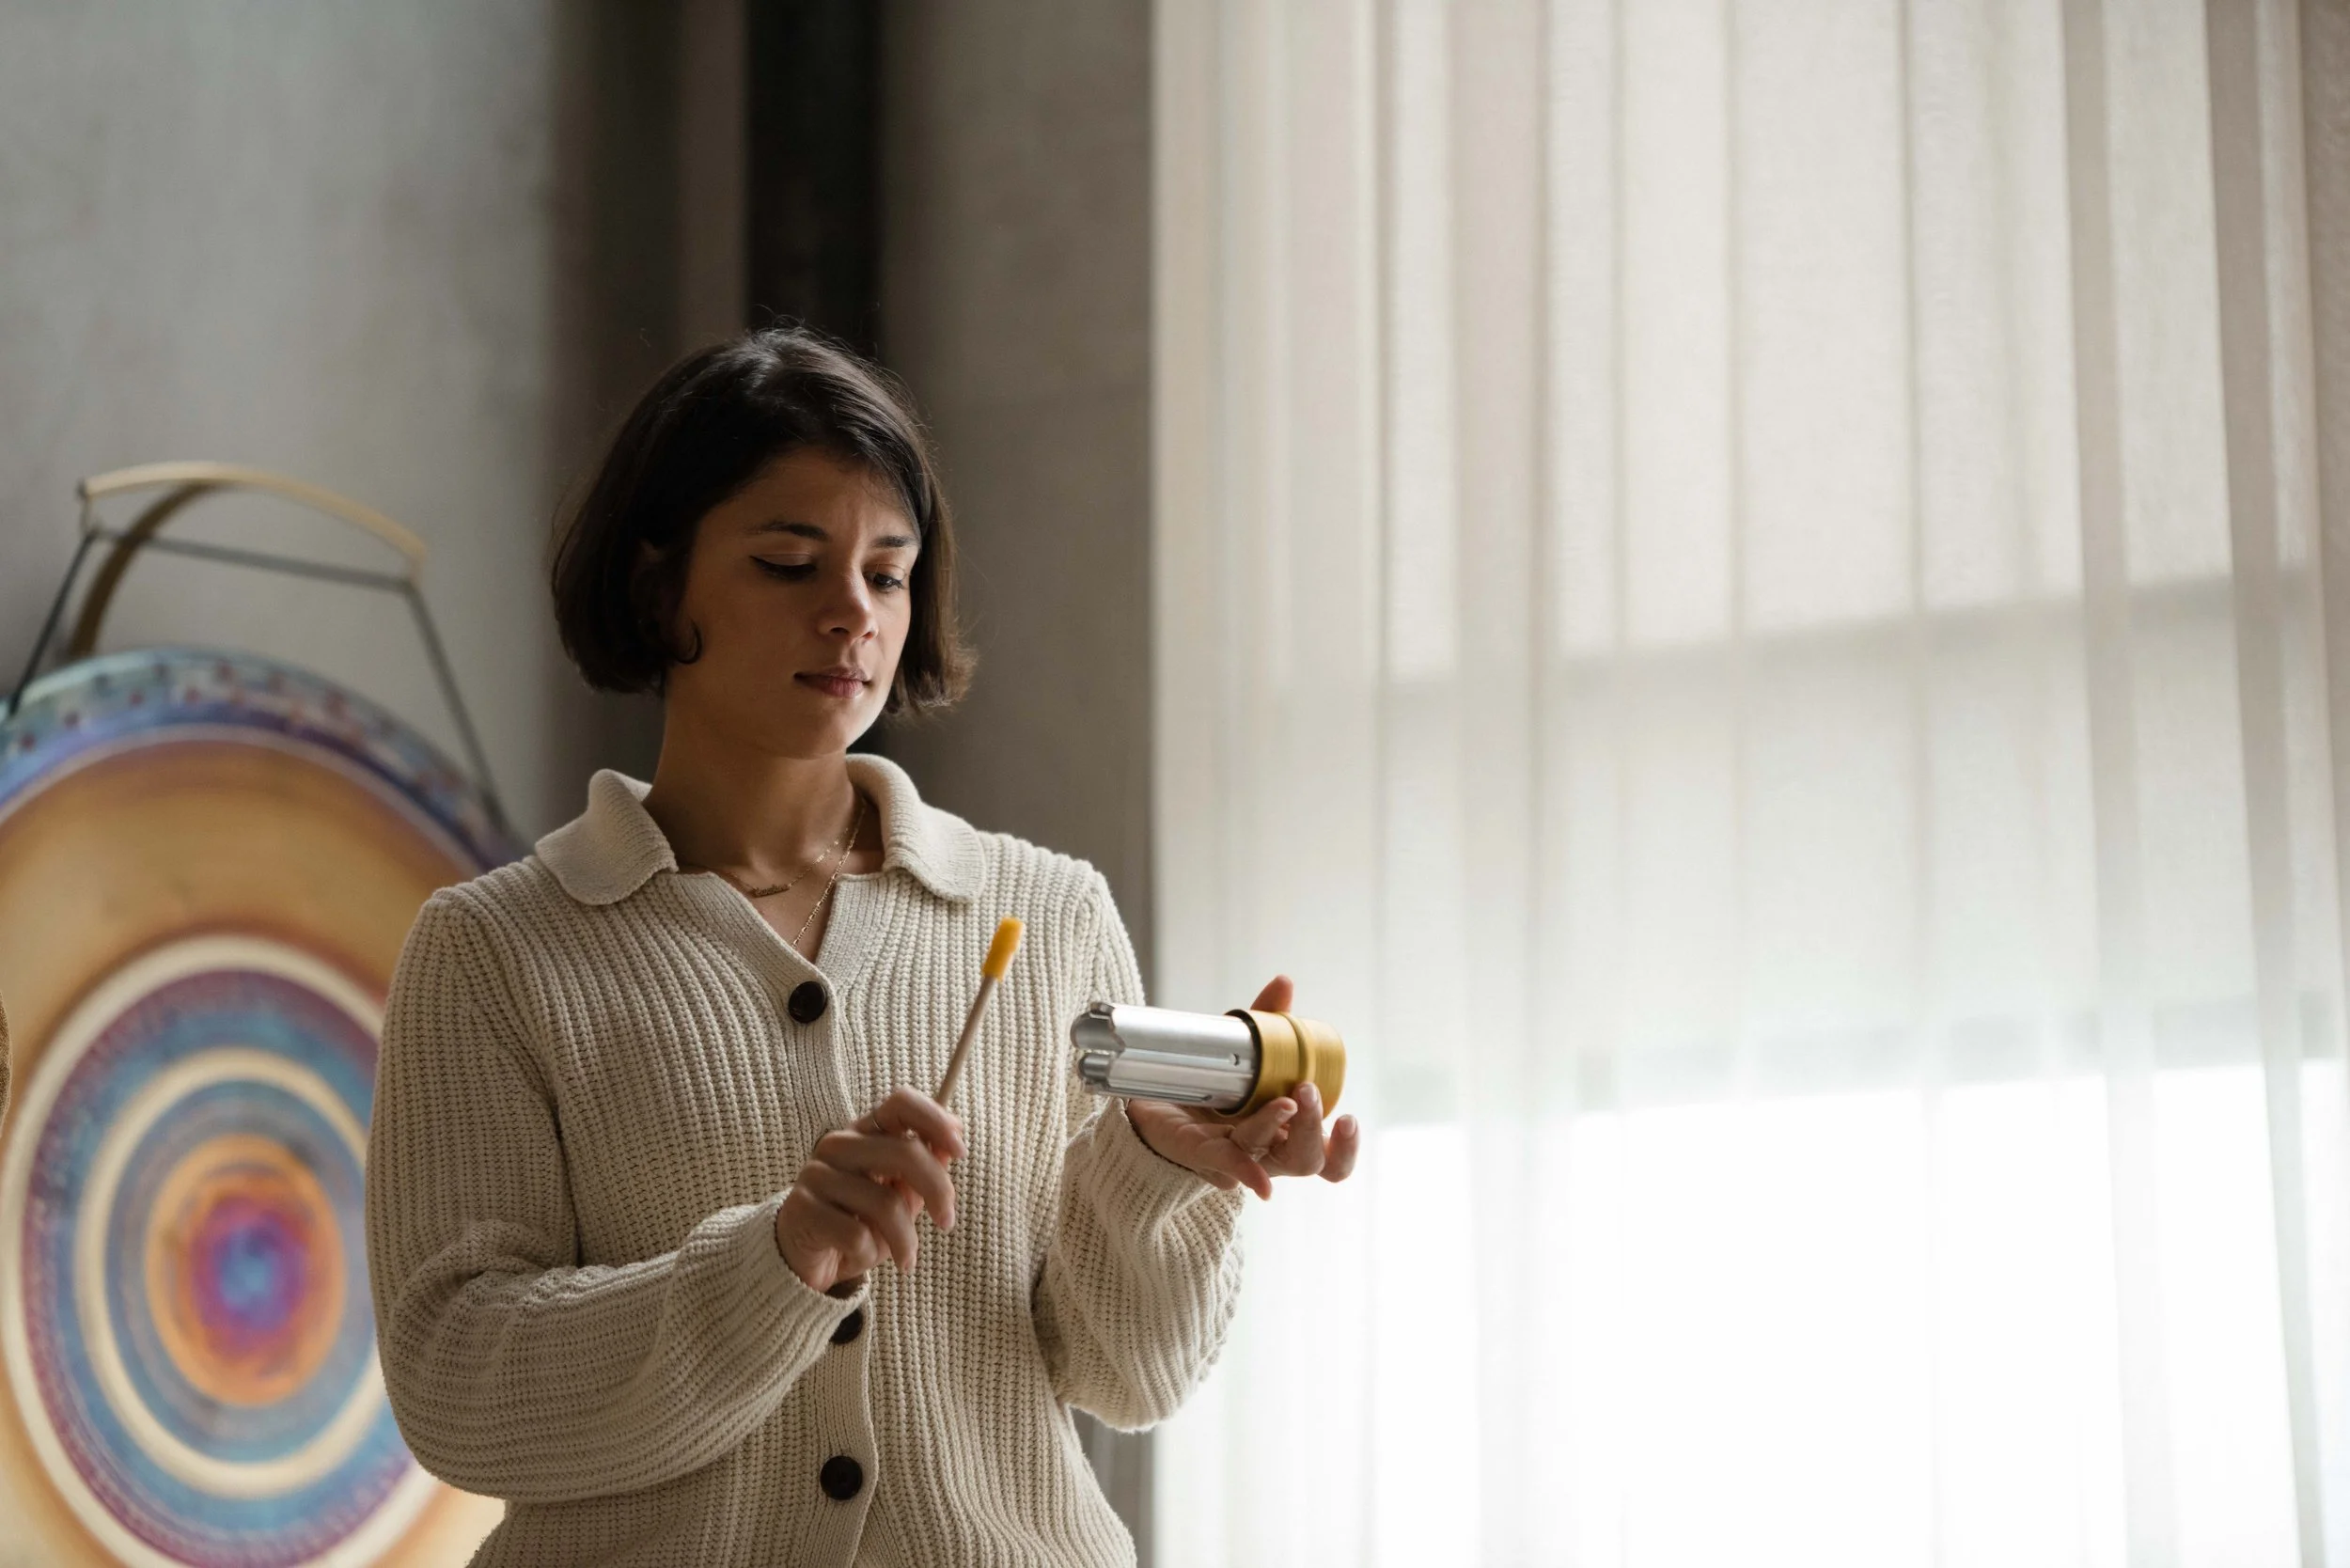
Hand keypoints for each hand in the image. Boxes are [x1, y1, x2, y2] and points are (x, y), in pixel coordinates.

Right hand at [774, 1087, 964, 1293]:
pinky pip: (857, 1234)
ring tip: (907, 1259)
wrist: (804, 1261)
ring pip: (886, 1203)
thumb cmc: (858, 1223)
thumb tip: (951, 1147)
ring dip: (906, 1240)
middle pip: (905, 1152)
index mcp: (864, 1133)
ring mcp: (817, 1174)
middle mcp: (838, 1145)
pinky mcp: (803, 1209)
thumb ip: (922, 1171)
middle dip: (938, 1191)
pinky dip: (871, 1253)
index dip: (936, 1120)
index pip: (901, 1103)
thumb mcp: (898, 1198)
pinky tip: (863, 1257)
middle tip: (948, 1222)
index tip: (961, 1151)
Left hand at [1126, 976, 1362, 1199]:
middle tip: (1306, 1090)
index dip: (1346, 1147)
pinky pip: (1229, 1167)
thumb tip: (1284, 984)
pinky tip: (1262, 1186)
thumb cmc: (1212, 1085)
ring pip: (1271, 1159)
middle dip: (1314, 1126)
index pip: (1330, 1156)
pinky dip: (1248, 1174)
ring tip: (1284, 1102)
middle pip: (1308, 1160)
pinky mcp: (1203, 1155)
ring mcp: (1238, 1157)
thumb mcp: (1243, 1052)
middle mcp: (1269, 1152)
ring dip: (1280, 1128)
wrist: (1153, 1100)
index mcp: (1287, 1133)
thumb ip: (1266, 1023)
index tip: (1349, 1120)